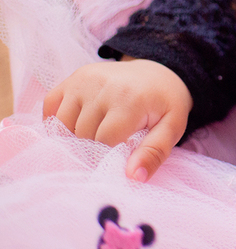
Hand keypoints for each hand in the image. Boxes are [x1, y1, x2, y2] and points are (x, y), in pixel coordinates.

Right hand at [43, 58, 192, 181]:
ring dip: (75, 135)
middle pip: (82, 135)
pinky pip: (50, 106)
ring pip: (62, 125)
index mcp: (129, 100)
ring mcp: (85, 79)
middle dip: (95, 146)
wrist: (160, 71)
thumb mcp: (172, 127)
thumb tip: (133, 177)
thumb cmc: (165, 103)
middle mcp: (103, 86)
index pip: (103, 143)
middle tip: (113, 141)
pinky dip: (58, 120)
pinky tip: (78, 122)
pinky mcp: (74, 77)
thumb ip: (154, 152)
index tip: (122, 155)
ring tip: (98, 131)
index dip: (109, 156)